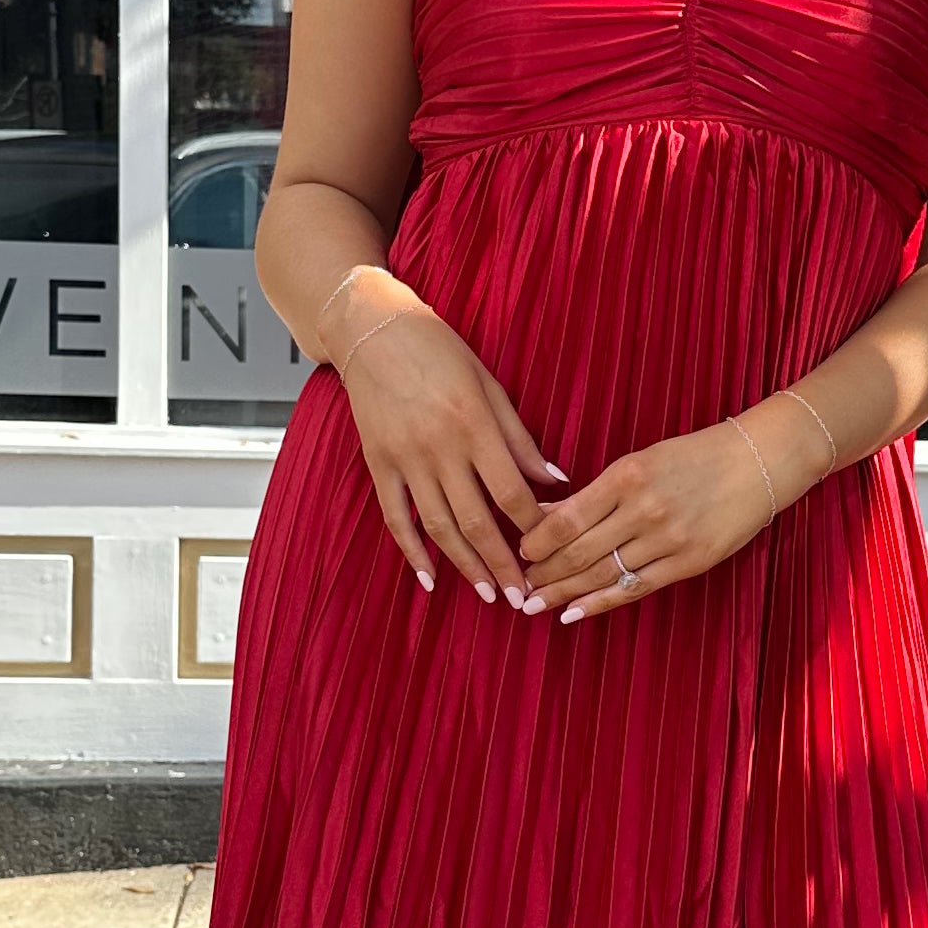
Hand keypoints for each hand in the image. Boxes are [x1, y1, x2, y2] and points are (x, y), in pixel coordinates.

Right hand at [334, 298, 563, 605]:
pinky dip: (412, 550)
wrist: (372, 331)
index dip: (534, 527)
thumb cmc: (438, 350)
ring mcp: (405, 458)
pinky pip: (396, 517)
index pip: (511, 492)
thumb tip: (555, 479)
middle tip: (523, 596)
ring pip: (439, 526)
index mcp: (474, 424)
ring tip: (487, 593)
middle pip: (477, 520)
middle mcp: (439, 447)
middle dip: (503, 563)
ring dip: (465, 565)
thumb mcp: (489, 384)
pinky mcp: (379, 463)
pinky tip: (429, 577)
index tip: (551, 549)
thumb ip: (519, 437)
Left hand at [515, 421, 780, 624]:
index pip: (567, 518)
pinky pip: (634, 589)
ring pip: (603, 574)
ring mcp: (667, 539)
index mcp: (627, 476)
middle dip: (544, 573)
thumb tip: (547, 513)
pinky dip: (600, 603)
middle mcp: (644, 509)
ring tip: (536, 604)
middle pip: (579, 551)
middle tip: (521, 585)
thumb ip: (596, 491)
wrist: (757, 463)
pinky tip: (573, 613)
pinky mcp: (688, 563)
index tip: (520, 552)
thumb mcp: (641, 461)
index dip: (536, 541)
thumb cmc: (695, 457)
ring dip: (564, 592)